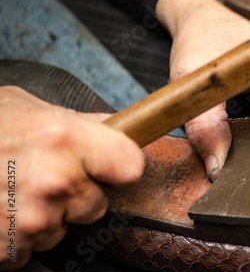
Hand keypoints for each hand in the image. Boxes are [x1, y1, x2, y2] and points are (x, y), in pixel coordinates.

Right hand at [0, 86, 143, 268]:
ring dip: (47, 214)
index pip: (131, 165)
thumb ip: (78, 122)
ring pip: (65, 228)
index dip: (121, 165)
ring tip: (13, 190)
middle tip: (46, 175)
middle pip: (98, 203)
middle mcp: (55, 181)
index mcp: (65, 139)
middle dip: (78, 193)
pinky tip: (2, 210)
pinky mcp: (9, 248)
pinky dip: (20, 235)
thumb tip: (114, 127)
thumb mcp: (27, 108)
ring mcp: (33, 220)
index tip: (111, 165)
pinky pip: (33, 248)